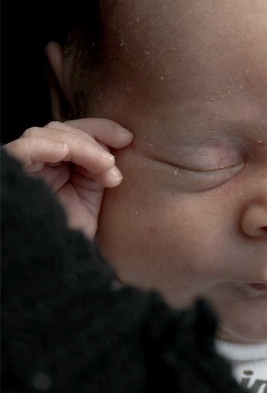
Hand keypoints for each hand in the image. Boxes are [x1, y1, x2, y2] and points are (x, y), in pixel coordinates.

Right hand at [4, 119, 132, 237]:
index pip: (74, 132)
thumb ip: (100, 166)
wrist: (58, 263)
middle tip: (112, 165)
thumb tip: (123, 138)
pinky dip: (45, 145)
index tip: (127, 138)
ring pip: (47, 134)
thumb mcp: (93, 193)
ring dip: (81, 146)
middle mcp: (37, 164)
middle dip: (94, 142)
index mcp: (54, 166)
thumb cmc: (73, 234)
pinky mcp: (12, 175)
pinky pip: (23, 150)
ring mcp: (24, 169)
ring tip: (104, 166)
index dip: (101, 129)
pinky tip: (65, 152)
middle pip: (61, 130)